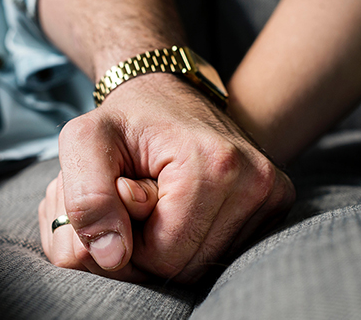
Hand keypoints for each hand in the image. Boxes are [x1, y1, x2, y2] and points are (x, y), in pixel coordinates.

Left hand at [38, 74, 294, 282]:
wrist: (167, 93)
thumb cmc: (124, 119)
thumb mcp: (83, 142)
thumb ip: (86, 201)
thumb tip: (112, 258)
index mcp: (214, 164)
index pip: (164, 257)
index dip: (130, 240)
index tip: (125, 195)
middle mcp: (257, 181)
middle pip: (190, 268)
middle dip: (150, 246)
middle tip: (139, 197)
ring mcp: (272, 193)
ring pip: (207, 265)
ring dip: (171, 243)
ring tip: (160, 198)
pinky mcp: (276, 202)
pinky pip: (225, 252)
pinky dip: (196, 238)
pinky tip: (184, 205)